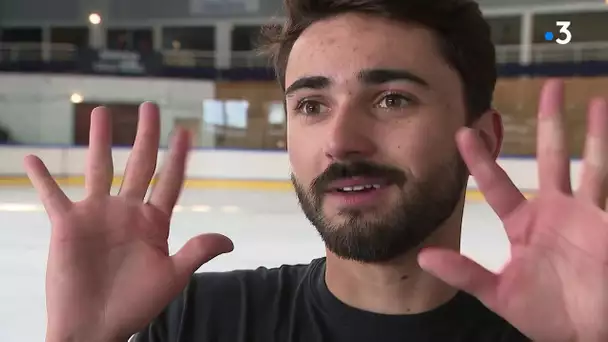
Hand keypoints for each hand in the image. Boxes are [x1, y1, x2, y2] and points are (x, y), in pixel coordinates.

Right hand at [26, 103, 233, 341]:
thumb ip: (196, 252)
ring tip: (102, 112)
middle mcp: (127, 211)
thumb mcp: (172, 276)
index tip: (185, 131)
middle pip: (139, 164)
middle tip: (150, 107)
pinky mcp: (68, 225)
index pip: (169, 181)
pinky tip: (32, 159)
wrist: (95, 326)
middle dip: (146, 135)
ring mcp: (97, 215)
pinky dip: (42, 178)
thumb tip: (229, 240)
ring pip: (99, 168)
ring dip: (100, 140)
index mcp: (154, 222)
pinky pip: (53, 196)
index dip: (178, 157)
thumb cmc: (135, 304)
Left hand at [418, 79, 607, 341]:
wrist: (588, 335)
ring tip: (595, 100)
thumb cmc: (546, 316)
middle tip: (549, 86)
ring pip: (593, 164)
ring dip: (595, 133)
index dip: (481, 158)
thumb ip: (465, 273)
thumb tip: (424, 257)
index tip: (463, 131)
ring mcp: (587, 215)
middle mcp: (556, 211)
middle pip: (552, 157)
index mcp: (524, 223)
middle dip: (551, 122)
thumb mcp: (500, 294)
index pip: (498, 182)